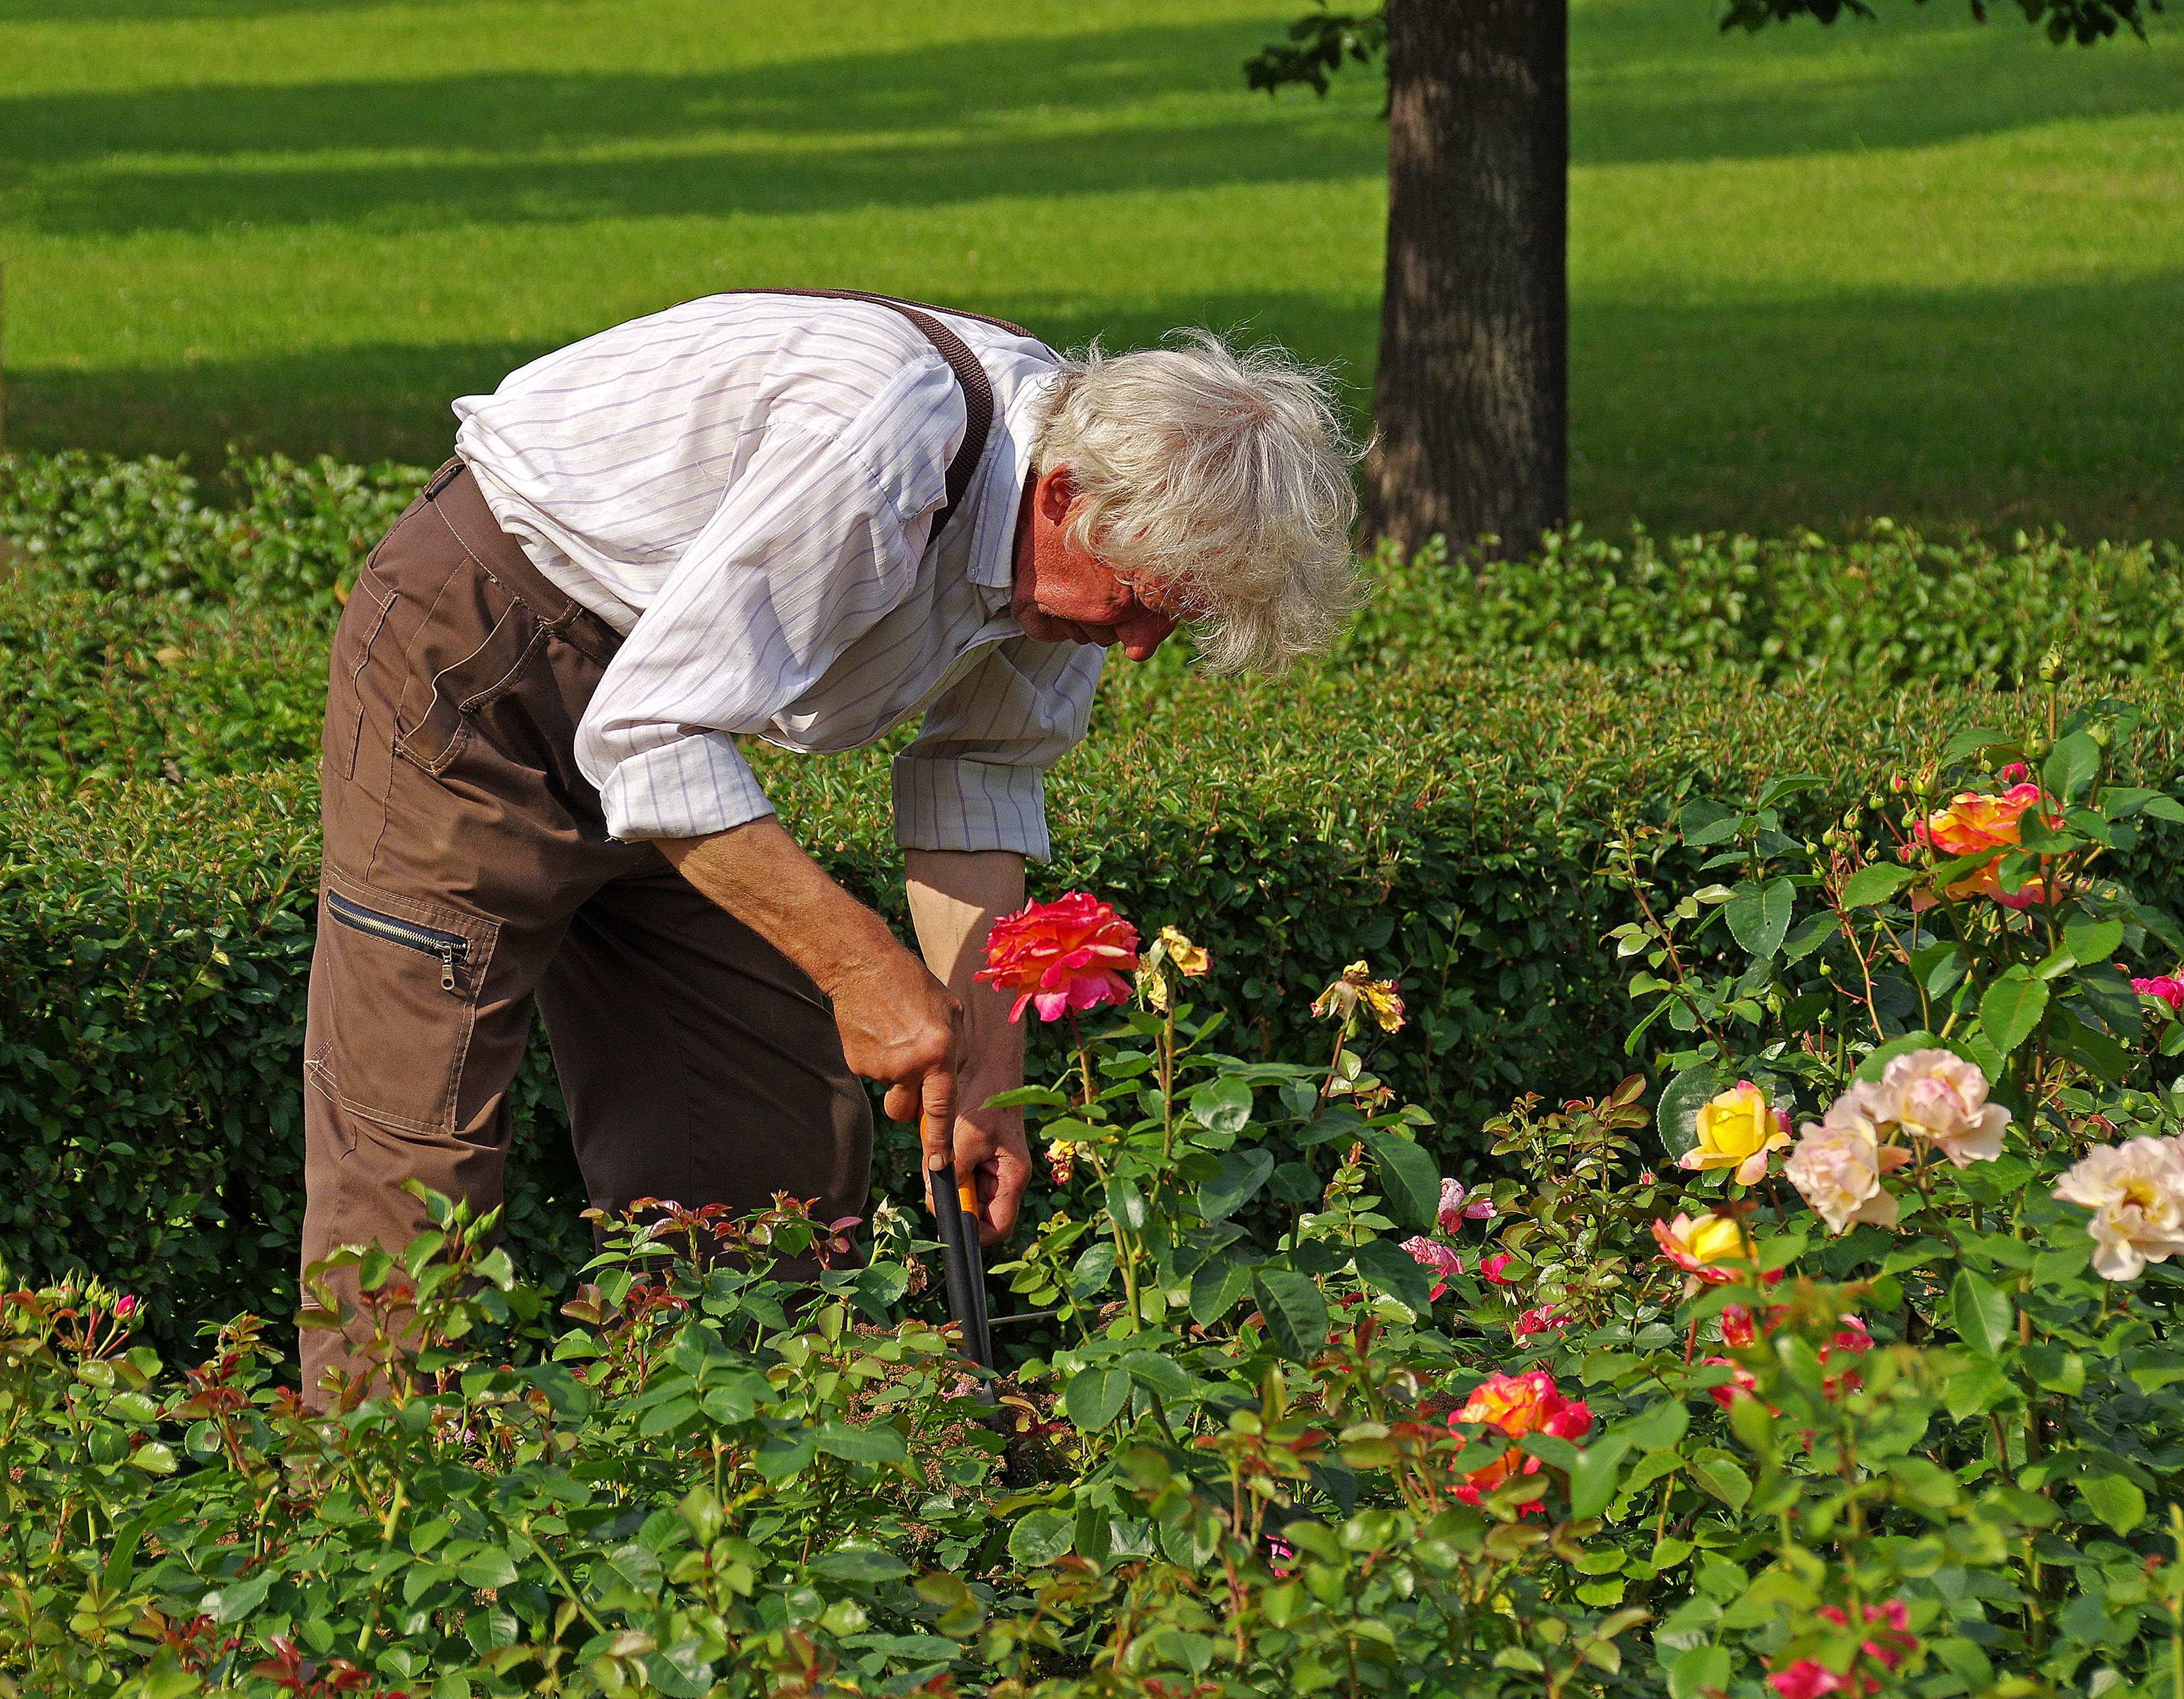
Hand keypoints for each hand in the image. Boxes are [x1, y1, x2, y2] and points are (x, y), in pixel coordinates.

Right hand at [825, 947, 964, 1163]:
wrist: (861, 965)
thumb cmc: (912, 984)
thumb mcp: (950, 1012)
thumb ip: (954, 1051)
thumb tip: (949, 1083)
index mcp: (939, 1052)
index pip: (942, 1110)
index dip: (940, 1144)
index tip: (939, 1170)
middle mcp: (910, 1065)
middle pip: (907, 1111)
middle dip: (910, 1101)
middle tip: (910, 1068)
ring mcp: (879, 1067)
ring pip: (890, 1091)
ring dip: (895, 1077)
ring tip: (895, 1037)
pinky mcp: (856, 1063)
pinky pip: (872, 1075)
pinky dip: (876, 1059)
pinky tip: (878, 1031)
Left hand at [945, 1080, 1033, 1245]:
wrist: (982, 1060)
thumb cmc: (985, 1097)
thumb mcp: (967, 1138)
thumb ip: (954, 1173)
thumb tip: (938, 1200)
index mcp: (1012, 1178)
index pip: (998, 1227)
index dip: (973, 1234)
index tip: (947, 1225)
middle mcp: (1002, 1176)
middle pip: (975, 1211)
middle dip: (952, 1200)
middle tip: (936, 1178)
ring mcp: (986, 1164)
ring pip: (960, 1190)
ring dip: (943, 1178)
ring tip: (937, 1150)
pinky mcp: (971, 1151)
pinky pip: (952, 1169)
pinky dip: (940, 1161)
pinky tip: (936, 1140)